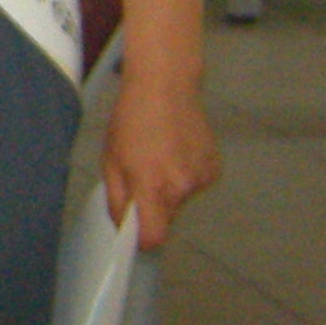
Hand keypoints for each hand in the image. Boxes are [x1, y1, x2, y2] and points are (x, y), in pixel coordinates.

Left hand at [102, 74, 220, 251]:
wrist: (165, 85)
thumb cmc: (133, 119)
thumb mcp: (111, 160)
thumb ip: (117, 200)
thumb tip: (123, 227)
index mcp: (153, 186)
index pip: (154, 237)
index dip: (142, 238)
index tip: (134, 229)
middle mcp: (182, 186)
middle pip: (167, 218)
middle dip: (153, 206)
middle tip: (142, 173)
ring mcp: (201, 178)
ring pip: (181, 200)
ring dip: (170, 187)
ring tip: (160, 155)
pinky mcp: (214, 169)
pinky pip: (195, 185)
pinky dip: (185, 175)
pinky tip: (177, 150)